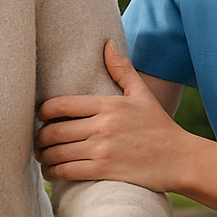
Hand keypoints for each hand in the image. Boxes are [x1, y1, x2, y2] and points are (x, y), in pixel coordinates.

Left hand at [36, 42, 194, 191]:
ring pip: (57, 153)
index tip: (40, 117)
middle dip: (40, 137)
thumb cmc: (159, 126)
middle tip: (38, 140)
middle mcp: (102, 126)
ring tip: (41, 157)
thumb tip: (107, 44)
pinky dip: (53, 172)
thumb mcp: (142, 94)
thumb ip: (122, 69)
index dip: (43, 112)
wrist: (179, 159)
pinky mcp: (104, 171)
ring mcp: (102, 149)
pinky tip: (51, 172)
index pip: (61, 105)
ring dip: (43, 156)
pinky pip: (68, 171)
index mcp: (108, 105)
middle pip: (55, 131)